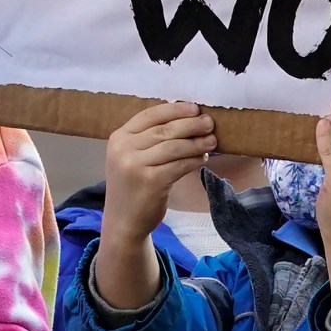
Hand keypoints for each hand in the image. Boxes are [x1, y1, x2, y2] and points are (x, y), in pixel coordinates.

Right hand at [103, 101, 215, 245]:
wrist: (123, 222)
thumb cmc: (132, 187)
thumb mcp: (130, 157)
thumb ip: (147, 139)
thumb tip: (185, 119)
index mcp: (119, 138)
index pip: (150, 115)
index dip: (175, 109)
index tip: (195, 108)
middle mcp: (124, 149)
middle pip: (165, 129)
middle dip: (191, 124)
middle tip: (210, 122)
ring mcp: (136, 166)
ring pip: (175, 146)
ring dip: (197, 142)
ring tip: (212, 140)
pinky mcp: (151, 182)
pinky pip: (179, 165)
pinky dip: (194, 160)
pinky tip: (203, 158)